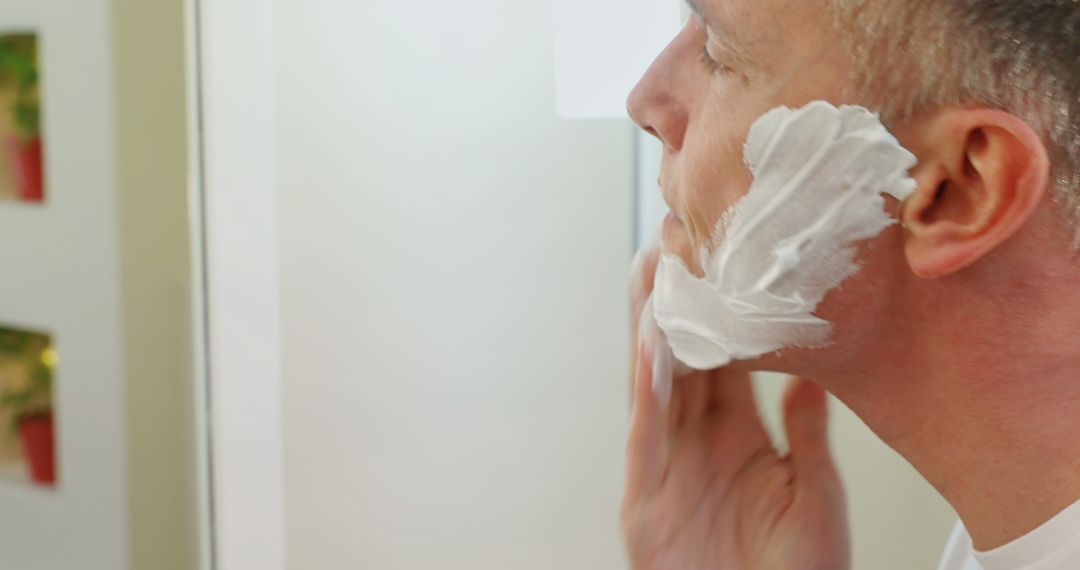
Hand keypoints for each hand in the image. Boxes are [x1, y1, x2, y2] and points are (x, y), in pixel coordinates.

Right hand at [622, 246, 849, 569]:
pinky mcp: (644, 498)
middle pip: (680, 357)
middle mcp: (698, 442)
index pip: (723, 358)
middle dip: (672, 302)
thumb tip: (812, 375)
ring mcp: (668, 466)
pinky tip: (651, 347)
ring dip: (650, 327)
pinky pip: (647, 434)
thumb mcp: (817, 495)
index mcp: (739, 435)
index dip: (717, 309)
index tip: (719, 260)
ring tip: (652, 273)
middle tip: (671, 242)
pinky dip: (647, 391)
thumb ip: (808, 433)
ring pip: (654, 383)